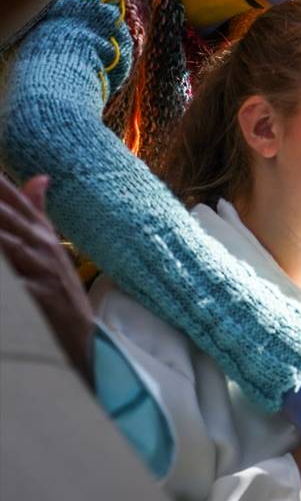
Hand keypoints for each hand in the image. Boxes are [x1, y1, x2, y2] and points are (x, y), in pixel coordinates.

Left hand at [0, 174, 94, 384]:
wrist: (82, 334)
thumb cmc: (61, 288)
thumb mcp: (50, 244)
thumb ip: (38, 211)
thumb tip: (38, 176)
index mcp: (40, 231)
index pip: (13, 198)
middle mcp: (40, 245)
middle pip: (6, 216)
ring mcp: (40, 270)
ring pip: (7, 245)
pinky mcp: (37, 296)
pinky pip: (14, 285)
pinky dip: (8, 280)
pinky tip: (4, 279)